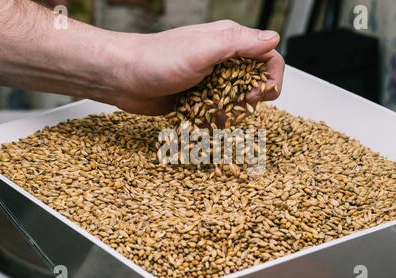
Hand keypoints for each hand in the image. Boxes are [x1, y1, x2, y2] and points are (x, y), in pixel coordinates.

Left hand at [110, 20, 284, 114]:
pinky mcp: (198, 97)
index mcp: (229, 42)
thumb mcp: (203, 48)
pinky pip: (217, 113)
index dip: (270, 80)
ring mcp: (210, 80)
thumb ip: (240, 43)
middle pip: (255, 84)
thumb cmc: (158, 59)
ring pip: (236, 102)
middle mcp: (223, 60)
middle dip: (247, 101)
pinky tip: (198, 119)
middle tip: (228, 105)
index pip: (268, 59)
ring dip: (227, 113)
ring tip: (207, 112)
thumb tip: (274, 38)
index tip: (256, 95)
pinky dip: (211, 120)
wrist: (122, 77)